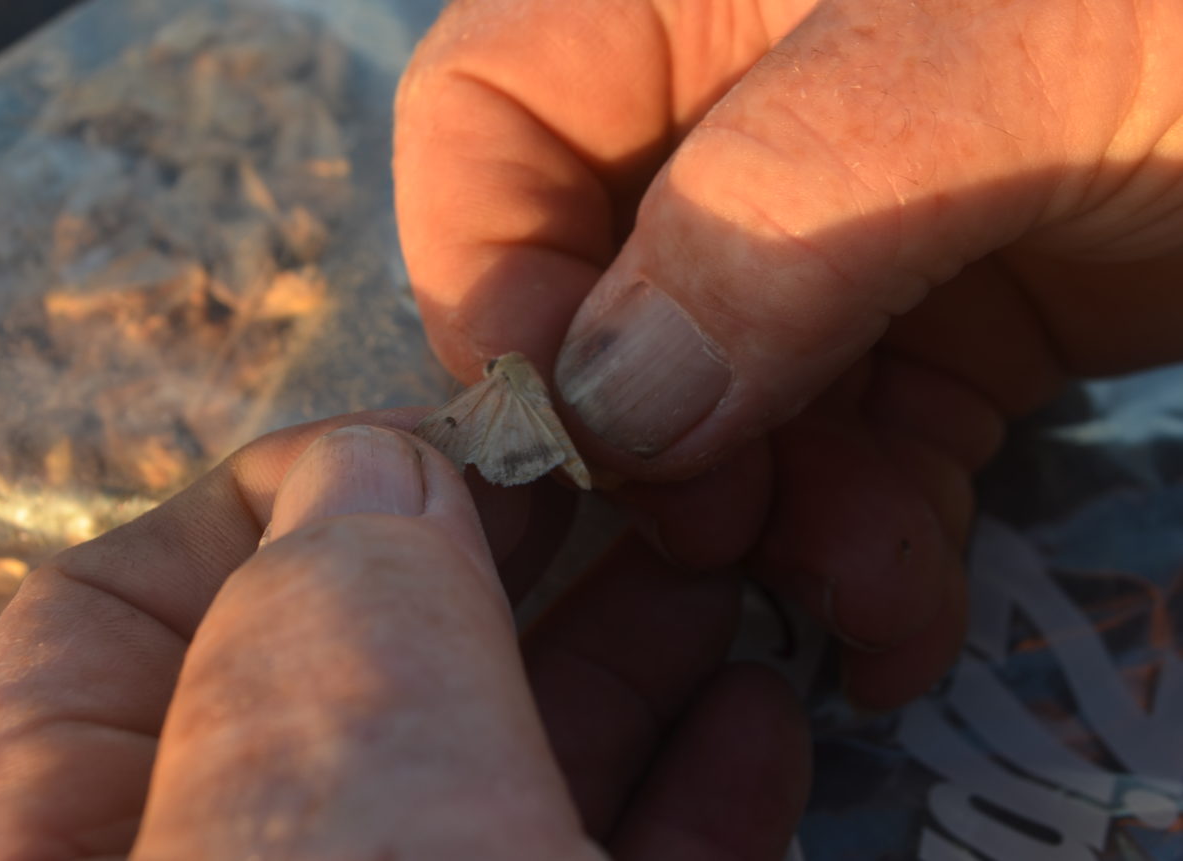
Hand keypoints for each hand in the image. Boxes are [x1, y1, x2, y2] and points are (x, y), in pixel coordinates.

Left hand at [0, 416, 807, 859]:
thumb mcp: (317, 759)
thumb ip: (333, 579)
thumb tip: (383, 473)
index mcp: (66, 856)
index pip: (108, 628)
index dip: (268, 502)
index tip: (431, 447)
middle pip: (351, 686)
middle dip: (493, 562)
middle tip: (615, 476)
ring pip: (500, 777)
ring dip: (622, 657)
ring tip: (719, 558)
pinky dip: (693, 791)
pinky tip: (758, 709)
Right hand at [394, 0, 1182, 707]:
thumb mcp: (1012, 52)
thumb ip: (778, 215)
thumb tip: (610, 412)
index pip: (486, 118)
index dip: (498, 275)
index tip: (586, 432)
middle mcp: (746, 102)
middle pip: (595, 281)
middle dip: (653, 434)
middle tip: (723, 539)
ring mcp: (844, 223)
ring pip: (723, 395)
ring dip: (775, 517)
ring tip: (857, 601)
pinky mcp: (944, 320)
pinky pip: (847, 442)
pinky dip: (863, 533)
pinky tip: (899, 612)